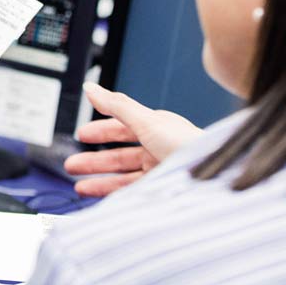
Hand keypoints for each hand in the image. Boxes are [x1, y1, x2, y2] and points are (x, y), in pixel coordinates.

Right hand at [64, 82, 201, 197]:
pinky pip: (133, 193)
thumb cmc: (186, 145)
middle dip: (94, 160)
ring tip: (80, 186)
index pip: (123, 127)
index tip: (82, 135)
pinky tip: (102, 197)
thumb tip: (92, 87)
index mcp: (156, 127)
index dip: (101, 131)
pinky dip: (115, 195)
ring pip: (124, 176)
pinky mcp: (163, 191)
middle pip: (120, 154)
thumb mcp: (146, 120)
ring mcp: (161, 171)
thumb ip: (116, 105)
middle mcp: (158, 148)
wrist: (212, 177)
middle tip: (73, 164)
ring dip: (100, 180)